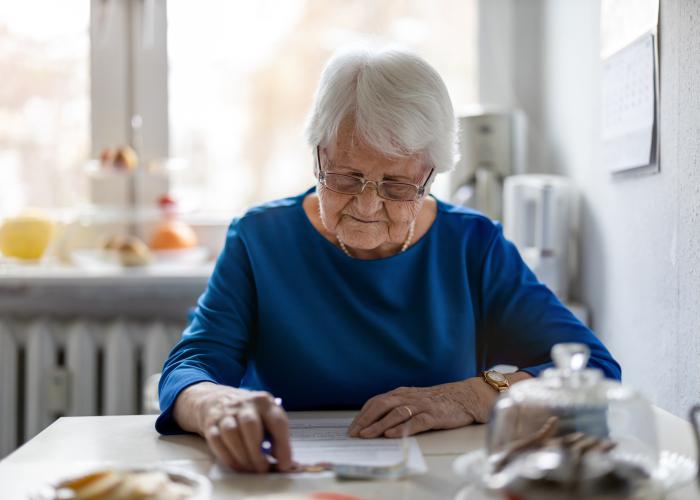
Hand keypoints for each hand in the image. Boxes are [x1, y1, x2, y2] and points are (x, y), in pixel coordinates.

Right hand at [173, 382, 294, 472]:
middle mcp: (245, 404)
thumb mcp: (266, 417)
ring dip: (242, 456)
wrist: (218, 400)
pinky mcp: (211, 423)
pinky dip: (229, 457)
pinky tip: (238, 466)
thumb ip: (276, 437)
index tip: (284, 464)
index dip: (283, 445)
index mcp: (264, 401)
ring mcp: (226, 412)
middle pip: (250, 425)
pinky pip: (217, 441)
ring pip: (231, 433)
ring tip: (251, 469)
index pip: (277, 422)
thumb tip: (285, 464)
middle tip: (263, 469)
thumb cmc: (250, 414)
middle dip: (257, 451)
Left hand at [348, 373, 531, 438]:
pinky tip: (392, 434)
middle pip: (382, 405)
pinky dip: (403, 427)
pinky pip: (416, 421)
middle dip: (366, 420)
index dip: (363, 414)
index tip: (352, 428)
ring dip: (379, 424)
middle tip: (355, 433)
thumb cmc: (437, 401)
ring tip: (367, 435)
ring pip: (396, 413)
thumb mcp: (414, 400)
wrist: (465, 396)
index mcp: (401, 393)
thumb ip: (397, 407)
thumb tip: (374, 421)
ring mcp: (421, 405)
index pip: (376, 402)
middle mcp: (409, 397)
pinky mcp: (434, 415)